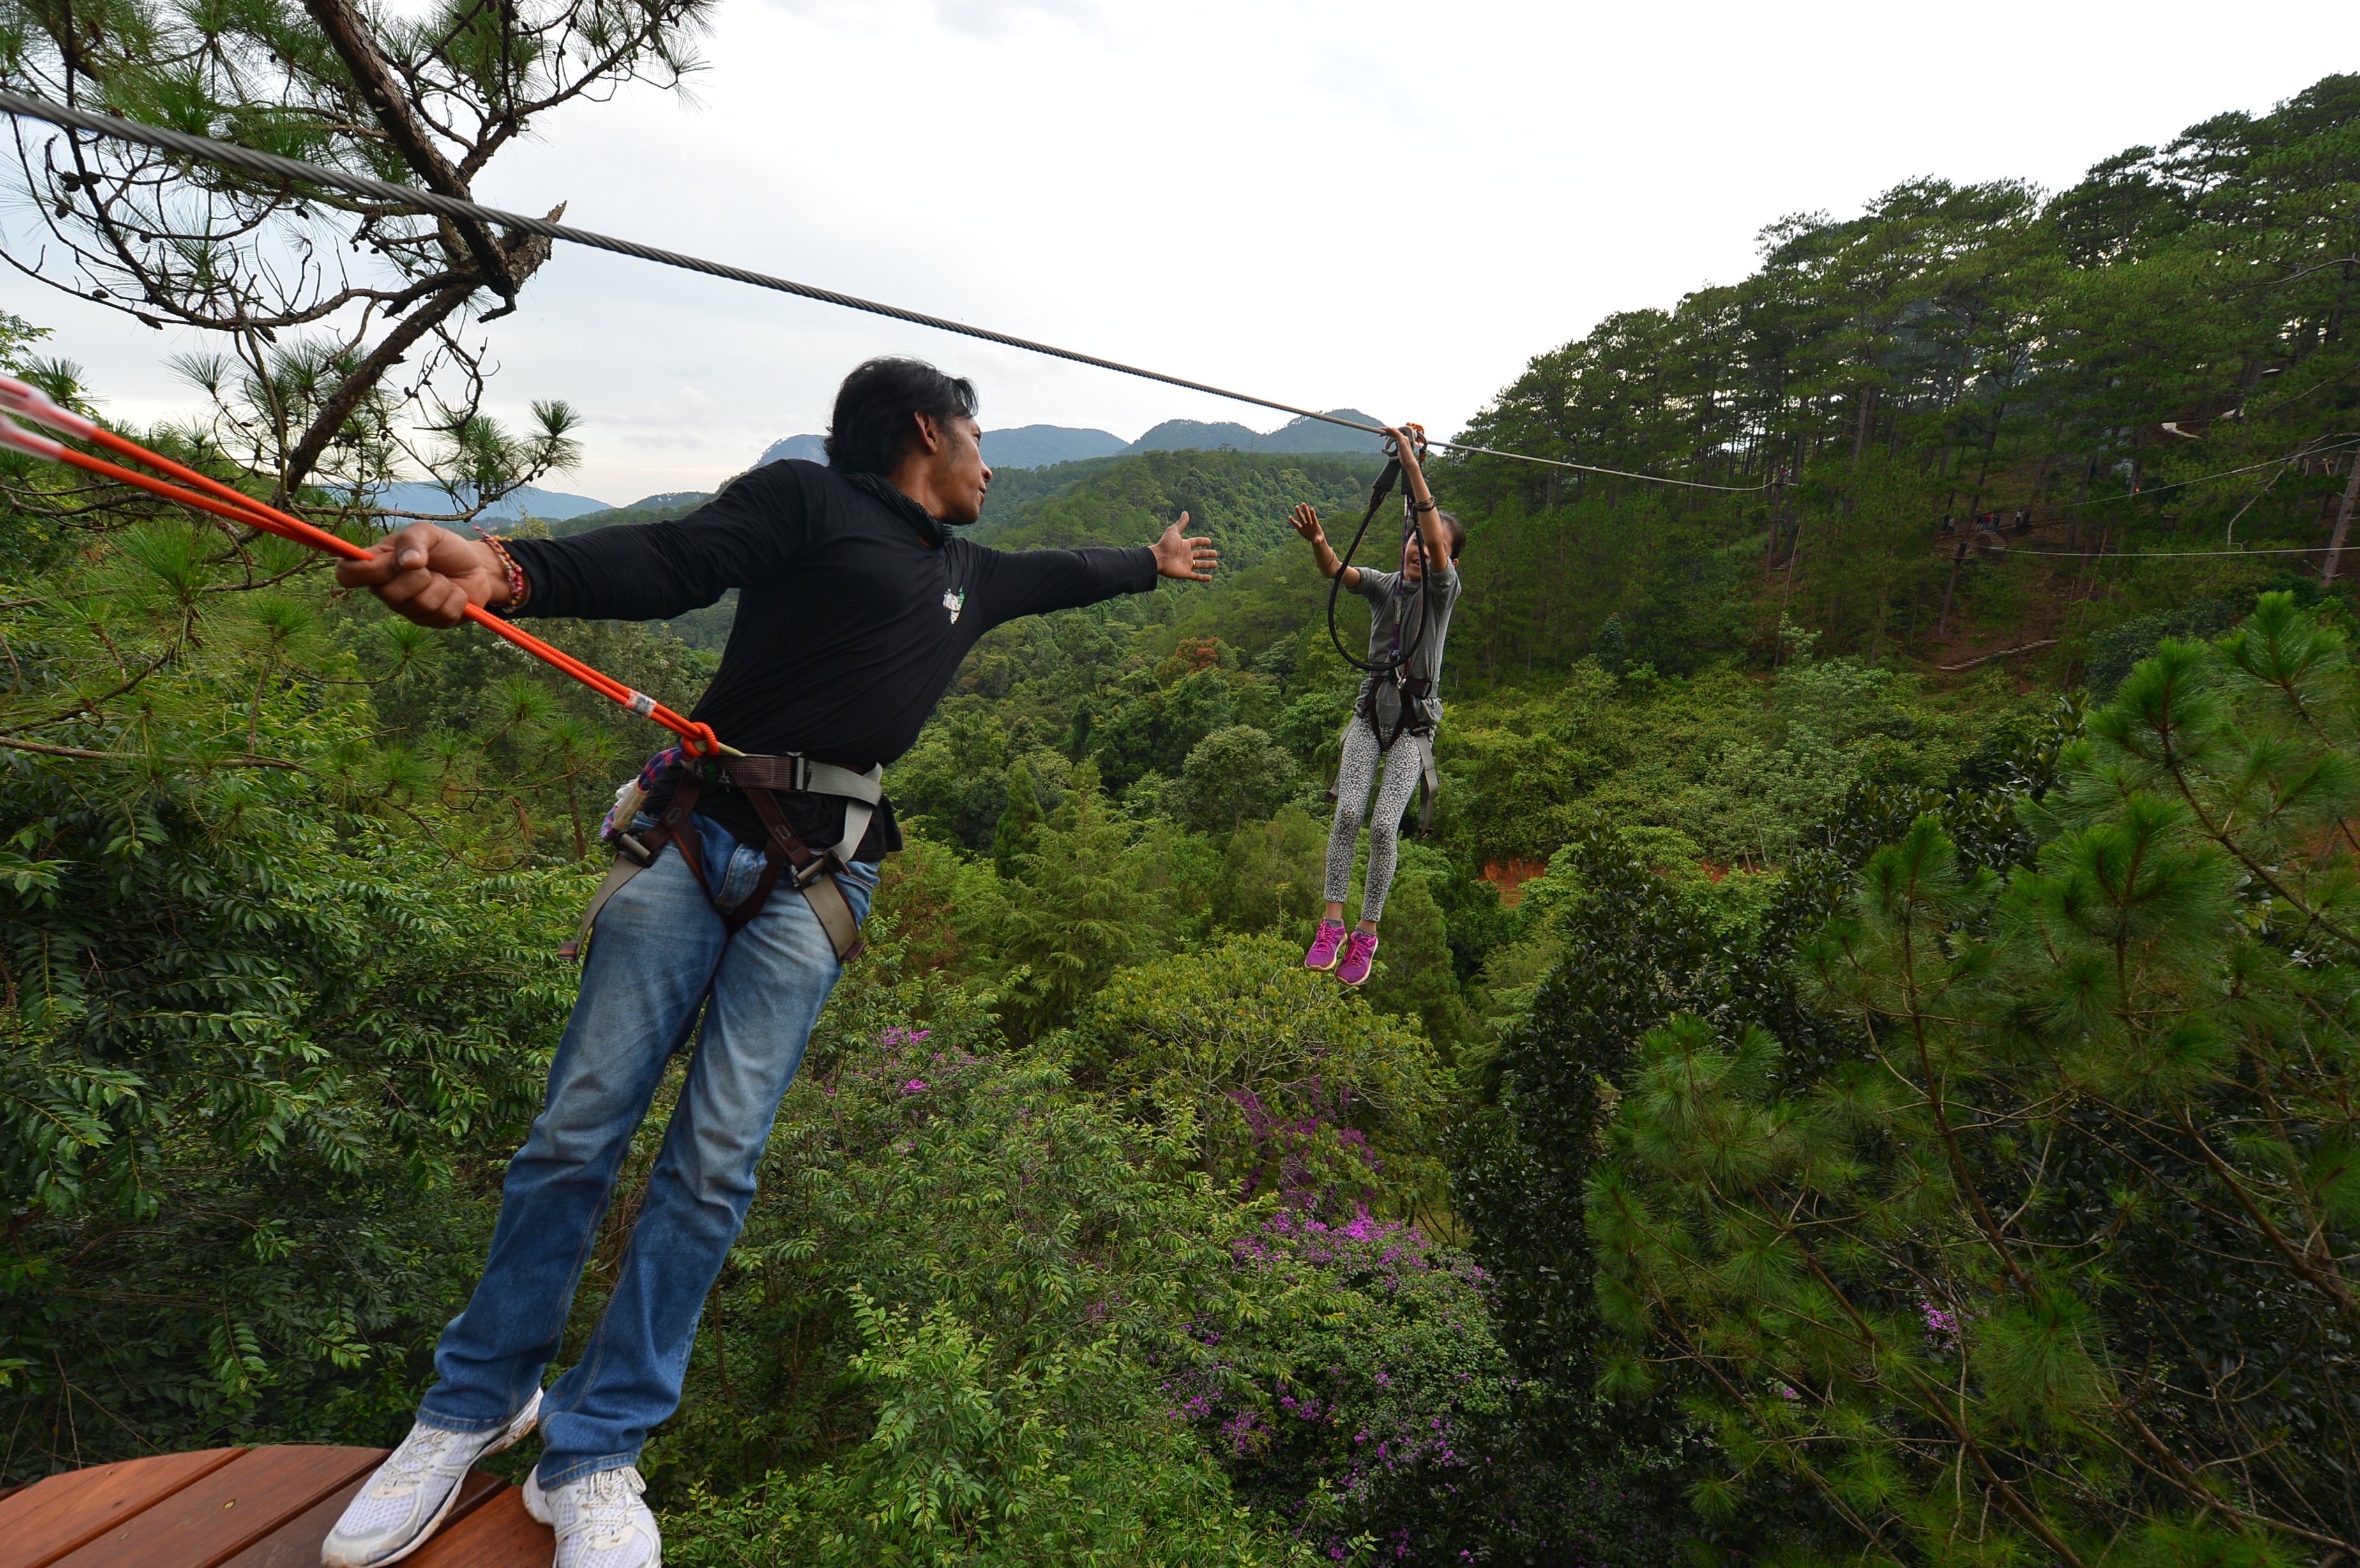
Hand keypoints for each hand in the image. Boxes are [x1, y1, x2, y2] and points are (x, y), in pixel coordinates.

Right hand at [333, 521, 507, 627]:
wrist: (475, 565)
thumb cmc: (444, 548)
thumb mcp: (429, 532)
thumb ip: (414, 540)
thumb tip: (407, 562)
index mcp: (377, 565)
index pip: (346, 574)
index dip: (364, 571)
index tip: (391, 562)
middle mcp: (387, 591)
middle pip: (387, 593)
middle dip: (417, 576)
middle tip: (428, 567)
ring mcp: (409, 609)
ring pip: (420, 604)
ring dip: (441, 585)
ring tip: (443, 578)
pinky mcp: (433, 622)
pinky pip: (443, 615)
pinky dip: (457, 598)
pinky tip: (455, 592)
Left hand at [1152, 513, 1217, 581]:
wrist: (1158, 558)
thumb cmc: (1165, 544)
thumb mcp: (1174, 531)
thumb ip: (1181, 523)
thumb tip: (1185, 512)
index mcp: (1184, 545)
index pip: (1196, 542)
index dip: (1203, 541)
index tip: (1209, 541)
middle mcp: (1186, 554)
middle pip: (1199, 554)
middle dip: (1207, 554)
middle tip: (1216, 553)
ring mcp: (1186, 564)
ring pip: (1199, 565)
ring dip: (1208, 565)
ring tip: (1216, 564)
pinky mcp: (1185, 573)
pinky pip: (1196, 576)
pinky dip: (1203, 578)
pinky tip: (1210, 578)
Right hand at [1289, 502, 1324, 544]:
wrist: (1316, 540)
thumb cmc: (1319, 538)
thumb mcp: (1319, 540)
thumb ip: (1318, 539)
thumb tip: (1317, 541)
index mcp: (1315, 525)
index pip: (1314, 518)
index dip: (1313, 514)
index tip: (1311, 509)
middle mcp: (1310, 524)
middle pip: (1307, 516)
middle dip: (1305, 510)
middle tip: (1303, 504)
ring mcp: (1305, 526)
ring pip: (1302, 518)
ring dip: (1299, 513)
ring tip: (1296, 506)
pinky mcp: (1301, 529)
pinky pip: (1296, 524)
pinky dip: (1293, 521)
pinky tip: (1289, 517)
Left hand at [1383, 426, 1425, 476]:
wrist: (1409, 463)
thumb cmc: (1404, 460)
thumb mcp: (1395, 455)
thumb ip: (1389, 452)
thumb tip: (1382, 449)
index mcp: (1402, 441)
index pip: (1394, 435)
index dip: (1388, 433)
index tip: (1381, 433)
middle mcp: (1404, 439)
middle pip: (1394, 432)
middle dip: (1387, 430)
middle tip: (1379, 429)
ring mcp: (1404, 439)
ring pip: (1395, 431)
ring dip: (1388, 429)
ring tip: (1381, 428)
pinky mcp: (1403, 440)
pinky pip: (1396, 433)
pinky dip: (1392, 430)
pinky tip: (1387, 428)